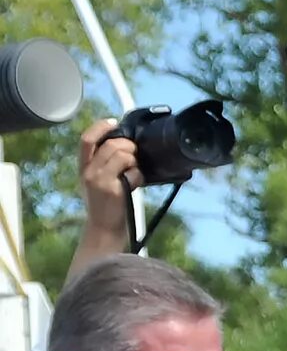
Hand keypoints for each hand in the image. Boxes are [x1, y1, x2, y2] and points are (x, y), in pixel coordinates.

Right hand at [74, 119, 139, 272]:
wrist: (103, 228)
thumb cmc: (106, 204)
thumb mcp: (98, 180)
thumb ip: (105, 163)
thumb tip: (126, 145)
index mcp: (83, 167)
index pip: (86, 139)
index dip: (100, 127)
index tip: (114, 122)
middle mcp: (89, 171)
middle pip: (112, 145)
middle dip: (129, 146)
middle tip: (135, 155)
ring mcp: (101, 180)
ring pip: (123, 155)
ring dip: (135, 160)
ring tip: (134, 171)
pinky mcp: (115, 190)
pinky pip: (133, 172)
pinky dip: (139, 175)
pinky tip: (136, 184)